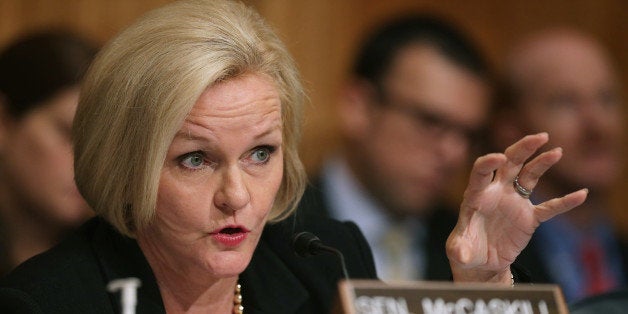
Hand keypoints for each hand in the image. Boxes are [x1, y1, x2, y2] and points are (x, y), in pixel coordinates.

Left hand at [446, 133, 587, 283]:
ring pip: (530, 176)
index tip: (499, 157)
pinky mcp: (529, 217)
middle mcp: (497, 192)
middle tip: (540, 137)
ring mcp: (514, 202)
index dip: (488, 162)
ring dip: (542, 163)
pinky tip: (581, 194)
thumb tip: (461, 256)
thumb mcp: (460, 250)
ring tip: (557, 151)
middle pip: (510, 163)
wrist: (482, 262)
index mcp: (477, 195)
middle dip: (523, 148)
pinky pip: (549, 208)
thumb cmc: (466, 249)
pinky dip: (564, 202)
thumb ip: (460, 250)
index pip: (481, 172)